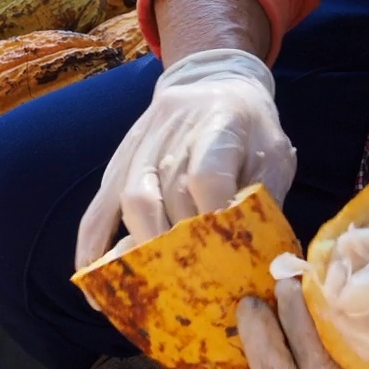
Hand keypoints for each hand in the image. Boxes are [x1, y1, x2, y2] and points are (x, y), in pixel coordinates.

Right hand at [75, 49, 296, 269]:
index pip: (207, 173)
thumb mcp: (275, 152)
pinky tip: (95, 279)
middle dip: (179, 244)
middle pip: (167, 194)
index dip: (213, 214)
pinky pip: (99, 207)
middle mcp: (174, 131)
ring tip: (153, 289)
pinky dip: (93, 244)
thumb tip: (264, 261)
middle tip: (194, 286)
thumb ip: (269, 199)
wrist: (213, 79)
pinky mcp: (118, 164)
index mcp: (220, 123)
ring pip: (131, 201)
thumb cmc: (250, 126)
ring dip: (141, 248)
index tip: (226, 252)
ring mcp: (140, 147)